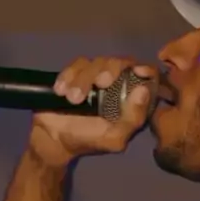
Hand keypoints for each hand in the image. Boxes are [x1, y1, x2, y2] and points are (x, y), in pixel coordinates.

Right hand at [28, 56, 158, 167]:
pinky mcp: (76, 73)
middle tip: (99, 84)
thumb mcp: (114, 137)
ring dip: (83, 78)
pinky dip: (69, 75)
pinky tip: (61, 91)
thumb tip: (143, 90)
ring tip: (72, 99)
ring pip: (96, 61)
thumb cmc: (88, 140)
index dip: (145, 68)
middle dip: (109, 69)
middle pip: (119, 62)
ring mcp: (95, 76)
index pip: (145, 75)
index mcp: (130, 99)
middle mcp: (116, 83)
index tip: (137, 70)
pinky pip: (77, 64)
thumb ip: (133, 118)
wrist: (54, 140)